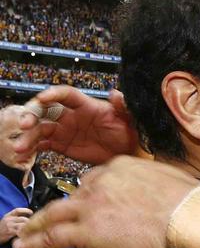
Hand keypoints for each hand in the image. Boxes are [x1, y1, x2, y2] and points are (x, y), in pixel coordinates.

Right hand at [0, 208, 32, 243]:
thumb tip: (27, 215)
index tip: (31, 212)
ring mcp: (9, 226)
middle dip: (29, 221)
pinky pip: (20, 231)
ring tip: (29, 229)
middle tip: (32, 224)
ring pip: (23, 225)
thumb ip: (15, 217)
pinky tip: (24, 233)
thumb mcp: (7, 219)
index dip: (26, 210)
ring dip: (27, 227)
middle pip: (23, 219)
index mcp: (8, 215)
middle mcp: (9, 219)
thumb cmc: (3, 228)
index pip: (18, 210)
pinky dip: (24, 232)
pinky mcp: (10, 232)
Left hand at [13, 156, 199, 247]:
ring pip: (53, 213)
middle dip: (63, 208)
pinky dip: (34, 241)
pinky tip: (24, 246)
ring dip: (36, 224)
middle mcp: (101, 181)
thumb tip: (157, 193)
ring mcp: (91, 205)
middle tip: (52, 219)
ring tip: (25, 234)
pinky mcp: (87, 230)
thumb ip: (153, 182)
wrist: (190, 216)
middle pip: (74, 194)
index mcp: (121, 165)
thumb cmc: (189, 201)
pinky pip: (52, 236)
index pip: (97, 178)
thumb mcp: (170, 178)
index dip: (91, 193)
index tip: (89, 204)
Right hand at [15, 86, 138, 163]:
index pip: (66, 95)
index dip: (53, 94)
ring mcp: (65, 130)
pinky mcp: (61, 145)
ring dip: (28, 135)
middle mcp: (72, 116)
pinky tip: (23, 153)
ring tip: (20, 146)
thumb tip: (117, 94)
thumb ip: (123, 106)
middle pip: (47, 110)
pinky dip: (32, 147)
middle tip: (26, 124)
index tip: (42, 98)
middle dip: (33, 114)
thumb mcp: (130, 119)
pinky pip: (42, 144)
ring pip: (41, 128)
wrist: (128, 153)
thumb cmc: (130, 132)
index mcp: (86, 106)